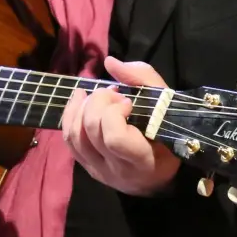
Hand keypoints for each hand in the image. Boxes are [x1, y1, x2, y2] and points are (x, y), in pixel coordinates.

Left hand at [59, 56, 179, 195]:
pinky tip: (80, 100)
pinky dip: (70, 115)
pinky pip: (68, 140)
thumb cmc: (168, 138)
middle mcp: (116, 170)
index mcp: (142, 160)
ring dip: (82, 106)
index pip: (114, 138)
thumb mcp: (166, 106)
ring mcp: (98, 171)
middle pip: (91, 130)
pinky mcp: (86, 168)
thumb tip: (109, 62)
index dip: (115, 113)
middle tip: (114, 94)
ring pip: (75, 135)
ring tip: (98, 95)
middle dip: (99, 101)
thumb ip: (142, 80)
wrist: (158, 174)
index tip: (128, 102)